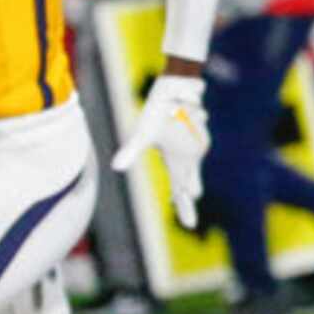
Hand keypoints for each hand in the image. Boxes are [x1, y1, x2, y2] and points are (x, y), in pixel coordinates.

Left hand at [112, 74, 210, 225]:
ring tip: (188, 197)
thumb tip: (115, 167)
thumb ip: (131, 151)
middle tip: (189, 221)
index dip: (184, 207)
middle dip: (187, 200)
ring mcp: (197, 147)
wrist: (180, 88)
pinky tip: (186, 169)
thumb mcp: (142, 132)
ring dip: (190, 183)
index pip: (181, 190)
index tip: (190, 225)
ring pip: (193, 171)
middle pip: (190, 184)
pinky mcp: (197, 138)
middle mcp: (192, 156)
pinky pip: (193, 158)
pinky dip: (189, 168)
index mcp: (180, 160)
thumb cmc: (159, 109)